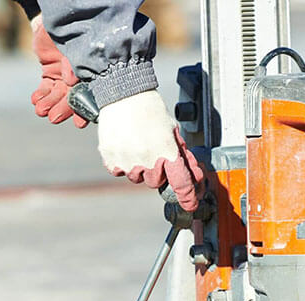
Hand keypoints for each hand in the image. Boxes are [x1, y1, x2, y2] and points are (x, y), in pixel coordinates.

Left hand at [31, 15, 86, 128]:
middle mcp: (79, 79)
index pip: (91, 95)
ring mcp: (64, 78)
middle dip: (63, 110)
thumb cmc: (72, 30)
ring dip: (49, 104)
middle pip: (72, 99)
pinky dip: (40, 96)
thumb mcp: (75, 43)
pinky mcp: (50, 75)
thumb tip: (70, 81)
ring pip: (57, 96)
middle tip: (54, 118)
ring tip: (40, 111)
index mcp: (92, 73)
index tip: (79, 123)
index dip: (85, 110)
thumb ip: (74, 62)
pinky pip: (45, 89)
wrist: (52, 18)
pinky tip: (35, 100)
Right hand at [98, 90, 202, 211]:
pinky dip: (123, 163)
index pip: (181, 182)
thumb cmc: (148, 107)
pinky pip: (120, 171)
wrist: (122, 92)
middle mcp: (147, 159)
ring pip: (137, 178)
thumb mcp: (171, 129)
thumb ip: (181, 153)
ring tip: (137, 144)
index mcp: (166, 150)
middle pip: (155, 182)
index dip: (188, 196)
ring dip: (139, 167)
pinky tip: (125, 145)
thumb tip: (192, 173)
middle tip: (153, 152)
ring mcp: (128, 161)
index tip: (191, 204)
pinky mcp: (111, 159)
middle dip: (157, 171)